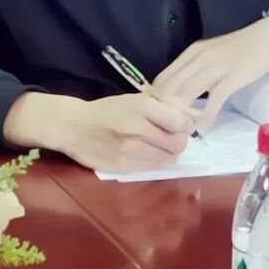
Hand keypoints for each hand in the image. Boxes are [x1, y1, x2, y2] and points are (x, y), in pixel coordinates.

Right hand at [14, 92, 199, 173]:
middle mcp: (137, 130)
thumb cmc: (109, 110)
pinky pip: (152, 169)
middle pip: (178, 144)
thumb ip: (165, 106)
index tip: (181, 125)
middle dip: (179, 141)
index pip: (181, 122)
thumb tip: (194, 115)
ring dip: (168, 153)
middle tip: (171, 137)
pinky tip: (146, 154)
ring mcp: (130, 152)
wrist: (74, 127)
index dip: (186, 125)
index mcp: (142, 108)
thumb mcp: (136, 99)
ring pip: (168, 159)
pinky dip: (155, 162)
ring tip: (157, 146)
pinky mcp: (123, 169)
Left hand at [151, 16, 268, 128]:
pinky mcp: (231, 78)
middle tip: (166, 129)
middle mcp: (199, 58)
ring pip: (187, 94)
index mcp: (192, 52)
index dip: (155, 99)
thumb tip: (181, 90)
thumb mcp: (211, 53)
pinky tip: (203, 127)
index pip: (163, 77)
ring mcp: (214, 68)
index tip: (156, 116)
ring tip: (180, 132)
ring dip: (181, 116)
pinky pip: (213, 101)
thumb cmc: (241, 47)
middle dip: (164, 110)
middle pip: (171, 88)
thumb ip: (197, 68)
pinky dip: (205, 116)